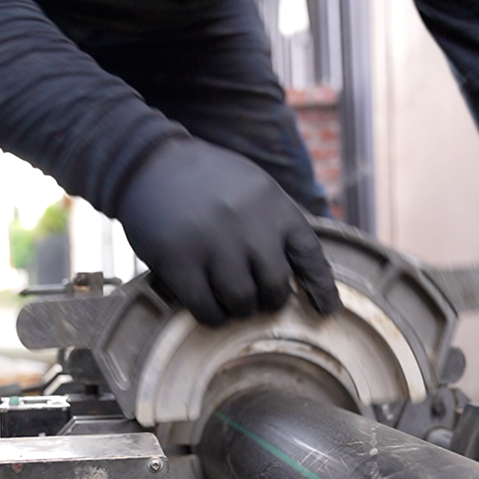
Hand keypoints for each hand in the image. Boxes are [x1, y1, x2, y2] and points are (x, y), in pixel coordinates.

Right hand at [116, 138, 341, 325]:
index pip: (310, 255)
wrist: (150, 162)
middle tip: (256, 300)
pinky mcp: (179, 260)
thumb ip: (276, 223)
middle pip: (276, 287)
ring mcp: (214, 243)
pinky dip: (211, 316)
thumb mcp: (254, 188)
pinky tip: (207, 308)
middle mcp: (250, 225)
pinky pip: (206, 308)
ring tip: (229, 302)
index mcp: (274, 206)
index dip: (322, 289)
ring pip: (242, 302)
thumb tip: (300, 275)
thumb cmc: (206, 181)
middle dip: (269, 301)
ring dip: (238, 310)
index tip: (327, 312)